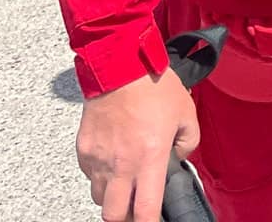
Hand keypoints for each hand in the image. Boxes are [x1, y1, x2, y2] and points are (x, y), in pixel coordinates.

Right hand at [76, 69, 198, 221]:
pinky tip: (113, 160)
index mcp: (150, 157)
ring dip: (111, 197)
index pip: (144, 209)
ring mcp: (98, 158)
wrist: (120, 65)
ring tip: (125, 181)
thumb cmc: (155, 86)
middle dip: (125, 217)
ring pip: (98, 197)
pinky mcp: (83, 149)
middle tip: (135, 208)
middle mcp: (121, 164)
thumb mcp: (186, 113)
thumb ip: (188, 143)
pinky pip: (89, 175)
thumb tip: (179, 157)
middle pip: (113, 215)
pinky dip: (100, 175)